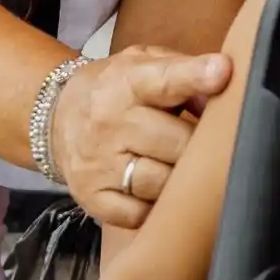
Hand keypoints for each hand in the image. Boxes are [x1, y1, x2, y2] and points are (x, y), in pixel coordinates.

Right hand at [49, 46, 229, 229]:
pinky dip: (155, 207)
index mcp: (126, 82)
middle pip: (176, 143)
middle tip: (204, 143)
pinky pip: (140, 214)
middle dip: (197, 145)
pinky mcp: (93, 198)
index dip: (195, 77)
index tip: (222, 73)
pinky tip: (156, 190)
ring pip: (161, 183)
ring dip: (178, 179)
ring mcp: (99, 165)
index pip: (164, 80)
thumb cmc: (116, 90)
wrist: (56, 119)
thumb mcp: (143, 64)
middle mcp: (110, 123)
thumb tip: (223, 94)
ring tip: (177, 165)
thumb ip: (183, 71)